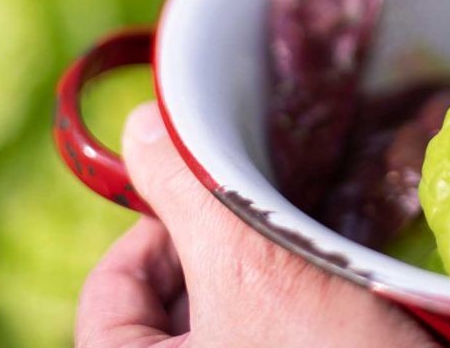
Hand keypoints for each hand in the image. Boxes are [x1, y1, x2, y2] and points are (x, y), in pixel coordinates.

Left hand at [76, 102, 435, 347]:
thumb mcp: (253, 269)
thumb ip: (188, 189)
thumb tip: (139, 123)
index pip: (111, 291)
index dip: (155, 228)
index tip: (215, 194)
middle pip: (171, 305)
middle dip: (220, 250)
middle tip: (272, 217)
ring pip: (231, 318)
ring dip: (267, 275)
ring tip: (310, 246)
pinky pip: (272, 338)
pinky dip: (296, 306)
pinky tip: (338, 284)